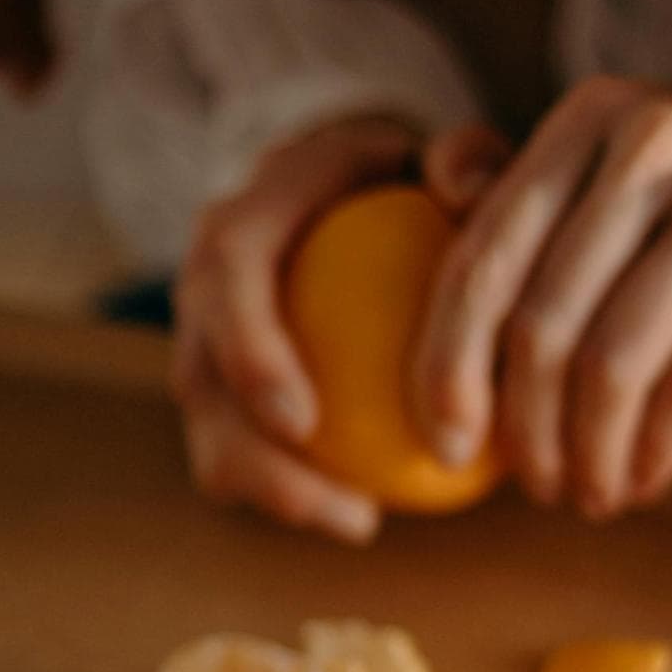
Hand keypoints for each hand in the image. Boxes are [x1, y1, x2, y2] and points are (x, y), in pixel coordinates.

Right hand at [171, 114, 430, 542]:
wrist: (333, 188)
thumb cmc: (397, 176)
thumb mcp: (435, 149)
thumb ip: (462, 158)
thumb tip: (470, 191)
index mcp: (244, 217)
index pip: (230, 278)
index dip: (251, 353)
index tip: (304, 420)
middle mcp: (204, 285)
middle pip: (200, 382)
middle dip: (257, 459)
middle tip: (348, 508)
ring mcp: (206, 344)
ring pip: (212, 434)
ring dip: (274, 492)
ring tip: (361, 522)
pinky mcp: (224, 391)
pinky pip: (243, 453)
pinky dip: (292, 490)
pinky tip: (367, 511)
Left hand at [408, 75, 671, 519]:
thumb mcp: (646, 145)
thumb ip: (545, 182)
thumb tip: (436, 197)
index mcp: (592, 114)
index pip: (482, 253)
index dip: (443, 363)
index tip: (444, 443)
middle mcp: (652, 140)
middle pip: (537, 322)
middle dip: (521, 431)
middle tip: (536, 487)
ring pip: (608, 365)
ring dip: (587, 456)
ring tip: (592, 493)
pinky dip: (653, 451)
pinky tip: (646, 476)